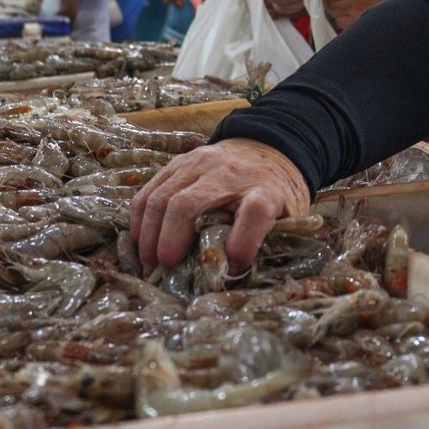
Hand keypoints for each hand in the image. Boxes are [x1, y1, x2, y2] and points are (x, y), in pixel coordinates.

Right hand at [130, 137, 311, 273]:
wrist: (266, 149)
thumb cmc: (274, 193)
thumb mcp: (288, 217)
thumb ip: (270, 242)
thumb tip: (239, 279)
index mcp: (264, 190)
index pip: (255, 212)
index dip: (242, 244)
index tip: (232, 269)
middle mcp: (228, 173)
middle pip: (187, 204)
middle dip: (171, 243)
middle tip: (168, 271)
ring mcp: (198, 164)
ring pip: (160, 198)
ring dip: (150, 236)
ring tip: (151, 263)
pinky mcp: (177, 163)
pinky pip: (148, 191)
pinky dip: (140, 221)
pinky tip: (143, 243)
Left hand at [320, 0, 417, 29]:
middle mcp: (355, 1)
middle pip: (330, 6)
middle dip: (333, 4)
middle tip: (343, 2)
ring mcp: (360, 18)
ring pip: (338, 20)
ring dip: (342, 16)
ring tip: (358, 11)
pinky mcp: (366, 29)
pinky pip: (350, 30)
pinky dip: (352, 26)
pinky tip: (363, 20)